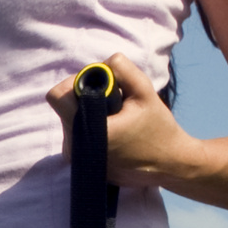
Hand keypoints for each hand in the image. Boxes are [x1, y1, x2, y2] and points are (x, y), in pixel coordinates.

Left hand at [44, 55, 208, 192]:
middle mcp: (75, 147)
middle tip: (114, 100)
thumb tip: (103, 63)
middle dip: (86, 96)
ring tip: (117, 117)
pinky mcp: (82, 164)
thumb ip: (123, 70)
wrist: (169, 165)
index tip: (98, 84)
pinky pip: (78, 133)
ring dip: (90, 111)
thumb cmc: (159, 130)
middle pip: (65, 106)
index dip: (75, 82)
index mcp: (87, 130)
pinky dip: (92, 125)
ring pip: (71, 119)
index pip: (58, 96)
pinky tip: (114, 129)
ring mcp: (77, 158)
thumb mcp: (145, 92)